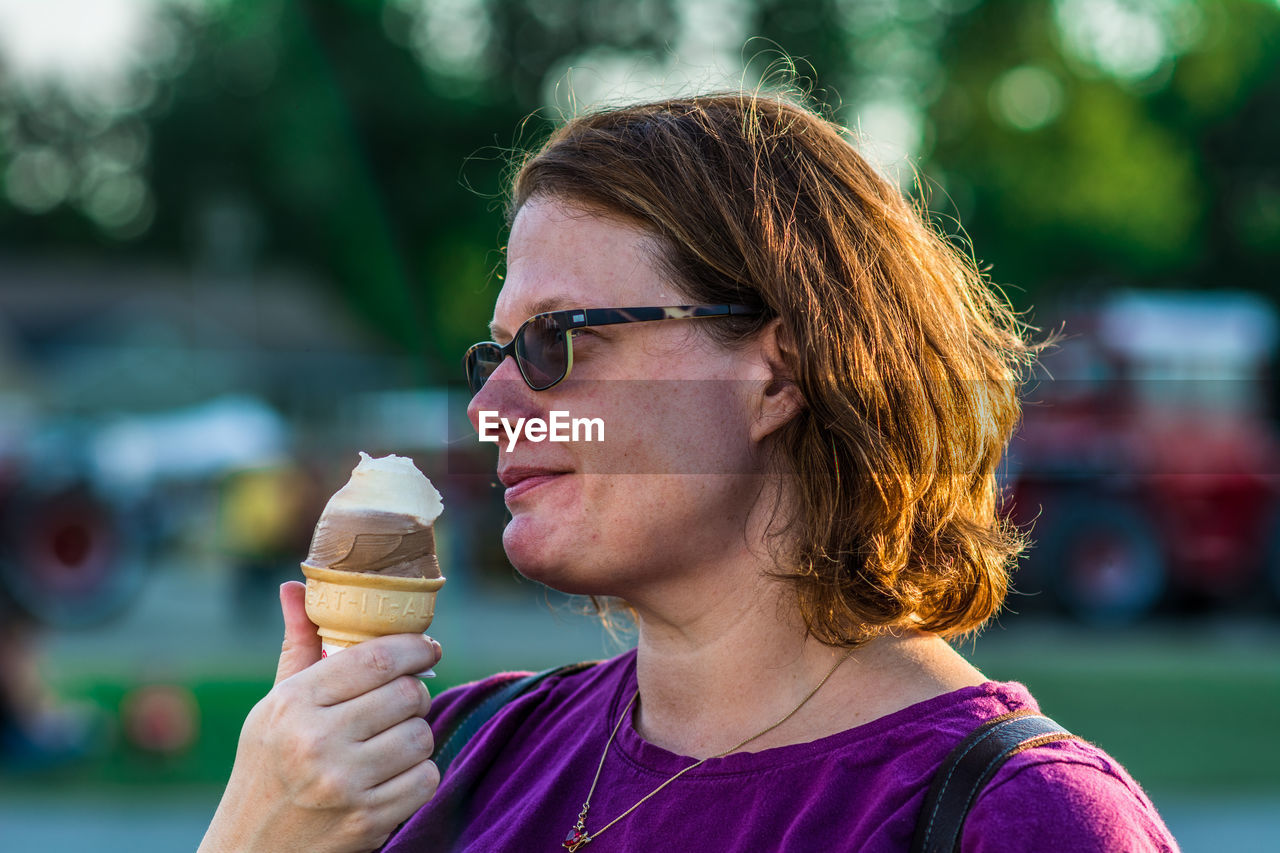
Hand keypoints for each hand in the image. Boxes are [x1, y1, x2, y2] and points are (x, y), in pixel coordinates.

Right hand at [199, 582, 443, 852]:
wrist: (250, 852)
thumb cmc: (267, 769)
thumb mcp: (273, 707)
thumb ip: (298, 647)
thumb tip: (294, 586)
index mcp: (293, 704)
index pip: (376, 658)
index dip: (414, 646)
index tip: (427, 647)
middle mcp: (316, 742)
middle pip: (407, 694)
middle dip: (415, 693)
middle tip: (405, 699)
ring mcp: (343, 784)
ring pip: (422, 736)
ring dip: (417, 735)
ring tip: (392, 740)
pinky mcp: (367, 821)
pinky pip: (426, 779)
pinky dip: (419, 776)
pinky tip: (393, 776)